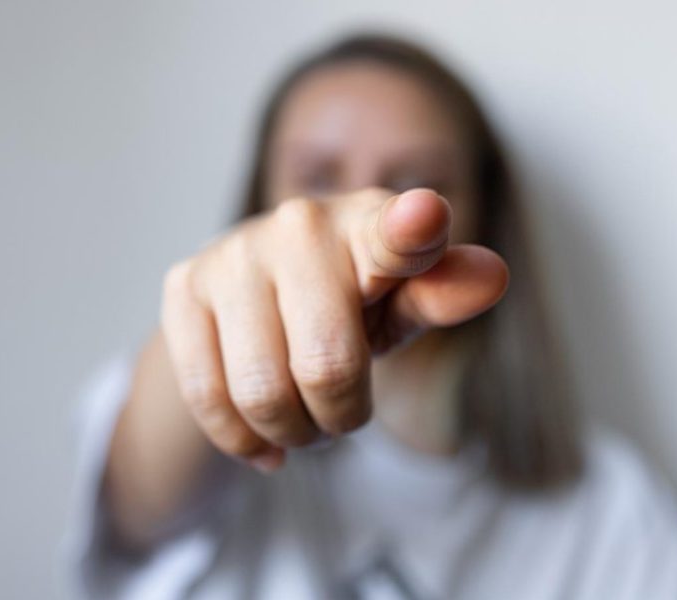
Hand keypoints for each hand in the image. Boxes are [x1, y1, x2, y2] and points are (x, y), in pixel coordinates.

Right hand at [160, 188, 507, 471]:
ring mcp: (233, 251)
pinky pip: (208, 397)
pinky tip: (262, 436)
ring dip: (291, 432)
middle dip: (339, 416)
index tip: (423, 219)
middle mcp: (299, 223)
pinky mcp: (184, 286)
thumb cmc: (352, 300)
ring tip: (303, 421)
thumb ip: (443, 294)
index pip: (397, 233)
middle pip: (326, 368)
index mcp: (371, 224)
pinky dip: (241, 438)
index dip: (412, 230)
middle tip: (342, 412)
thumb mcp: (403, 305)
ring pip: (262, 392)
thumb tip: (493, 275)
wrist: (261, 293)